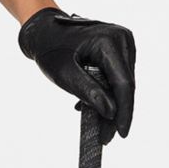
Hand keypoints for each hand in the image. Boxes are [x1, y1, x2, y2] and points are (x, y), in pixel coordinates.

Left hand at [17, 7, 135, 145]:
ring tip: (95, 124)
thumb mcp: (64, 73)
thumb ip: (89, 92)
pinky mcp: (118, 49)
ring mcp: (122, 43)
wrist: (43, 30)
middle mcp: (122, 39)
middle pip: (125, 84)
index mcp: (110, 41)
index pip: (123, 83)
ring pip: (122, 83)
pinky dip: (106, 92)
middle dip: (116, 112)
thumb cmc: (49, 48)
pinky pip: (116, 76)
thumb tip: (111, 113)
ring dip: (110, 104)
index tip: (121, 134)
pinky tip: (92, 106)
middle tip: (105, 137)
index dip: (124, 111)